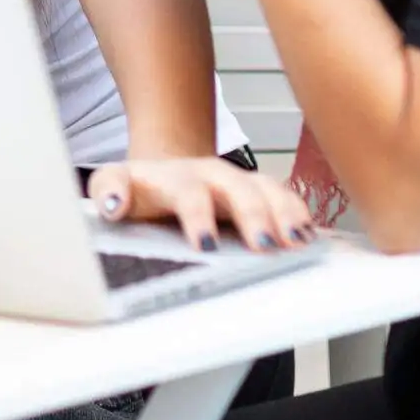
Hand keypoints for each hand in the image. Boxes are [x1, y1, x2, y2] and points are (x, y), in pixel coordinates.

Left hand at [86, 155, 316, 252]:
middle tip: (266, 247)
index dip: (198, 216)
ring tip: (299, 241)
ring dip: (285, 214)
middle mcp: (212, 175)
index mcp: (175, 178)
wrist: (164, 171)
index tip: (205, 244)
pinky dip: (299, 214)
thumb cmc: (141, 189)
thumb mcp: (115, 185)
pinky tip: (310, 235)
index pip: (188, 193)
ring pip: (268, 190)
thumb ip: (108, 190)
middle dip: (254, 217)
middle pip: (238, 190)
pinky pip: (285, 197)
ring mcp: (239, 181)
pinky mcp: (259, 192)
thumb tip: (111, 204)